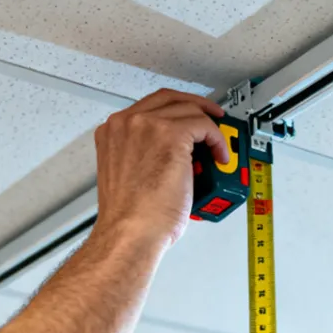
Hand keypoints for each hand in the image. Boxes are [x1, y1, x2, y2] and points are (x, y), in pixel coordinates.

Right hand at [93, 89, 228, 247]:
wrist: (129, 232)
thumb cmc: (129, 218)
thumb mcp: (129, 175)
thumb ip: (144, 155)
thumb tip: (177, 155)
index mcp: (113, 132)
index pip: (149, 107)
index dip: (175, 110)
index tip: (189, 118)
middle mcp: (126, 123)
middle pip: (170, 99)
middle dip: (196, 107)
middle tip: (213, 118)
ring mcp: (147, 126)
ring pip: (189, 110)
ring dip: (209, 128)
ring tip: (218, 148)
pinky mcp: (171, 135)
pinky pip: (205, 126)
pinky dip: (217, 140)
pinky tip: (219, 157)